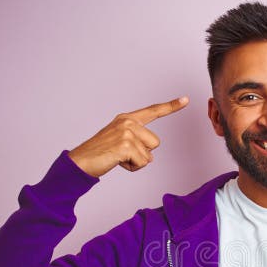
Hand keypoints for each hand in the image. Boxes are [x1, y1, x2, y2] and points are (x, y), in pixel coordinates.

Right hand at [68, 96, 189, 177]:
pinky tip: (117, 161)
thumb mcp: (120, 142)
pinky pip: (142, 163)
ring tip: (118, 157)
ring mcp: (126, 132)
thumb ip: (138, 142)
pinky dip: (132, 167)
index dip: (171, 106)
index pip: (153, 111)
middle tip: (121, 153)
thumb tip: (150, 156)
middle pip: (155, 142)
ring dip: (136, 161)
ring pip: (149, 154)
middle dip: (143, 153)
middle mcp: (128, 122)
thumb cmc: (100, 153)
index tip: (186, 99)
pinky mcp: (126, 144)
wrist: (81, 161)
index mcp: (127, 119)